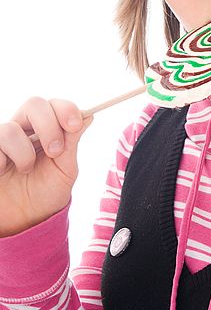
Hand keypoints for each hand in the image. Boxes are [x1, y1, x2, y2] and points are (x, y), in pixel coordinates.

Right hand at [0, 97, 92, 236]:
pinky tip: (5, 171)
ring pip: (11, 128)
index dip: (66, 109)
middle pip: (34, 104)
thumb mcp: (64, 170)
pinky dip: (3, 161)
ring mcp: (3, 139)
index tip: (75, 125)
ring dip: (24, 153)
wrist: (23, 221)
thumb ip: (71, 143)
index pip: (54, 105)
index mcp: (46, 128)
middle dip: (49, 125)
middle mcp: (23, 128)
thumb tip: (88, 116)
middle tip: (55, 151)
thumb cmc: (45, 193)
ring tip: (27, 169)